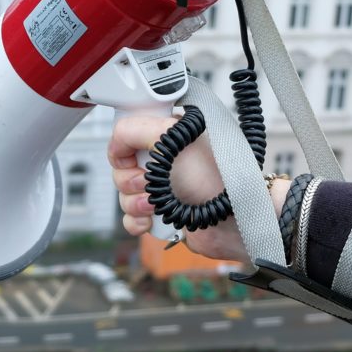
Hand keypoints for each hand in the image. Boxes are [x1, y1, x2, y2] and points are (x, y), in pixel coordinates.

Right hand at [108, 115, 289, 263]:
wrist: (237, 218)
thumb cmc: (217, 175)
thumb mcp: (172, 138)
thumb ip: (135, 129)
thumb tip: (114, 141)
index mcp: (166, 135)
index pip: (125, 136)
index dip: (123, 150)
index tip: (134, 158)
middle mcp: (163, 160)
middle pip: (121, 168)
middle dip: (130, 180)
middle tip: (151, 183)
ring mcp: (162, 188)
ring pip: (123, 195)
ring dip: (134, 203)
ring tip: (156, 205)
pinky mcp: (162, 214)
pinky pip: (131, 219)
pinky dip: (136, 222)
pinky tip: (151, 221)